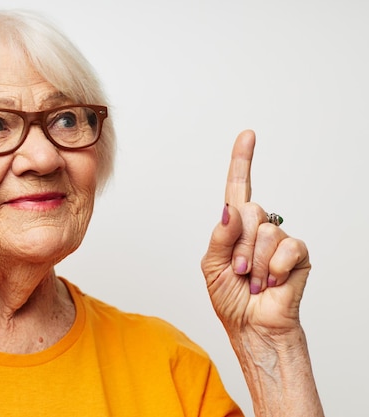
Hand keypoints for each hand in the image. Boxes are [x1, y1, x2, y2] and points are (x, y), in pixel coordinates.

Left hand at [201, 130, 310, 336]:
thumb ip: (219, 236)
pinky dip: (274, 268)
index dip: (242, 161)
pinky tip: (272, 282)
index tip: (247, 135)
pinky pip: (287, 246)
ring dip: (254, 261)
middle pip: (249, 210)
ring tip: (254, 280)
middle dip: (239, 245)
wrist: (252, 327)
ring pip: (265, 230)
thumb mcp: (211, 267)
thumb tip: (230, 210)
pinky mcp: (298, 254)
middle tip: (239, 270)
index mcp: (234, 228)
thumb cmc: (230, 300)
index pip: (238, 188)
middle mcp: (258, 228)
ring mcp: (279, 239)